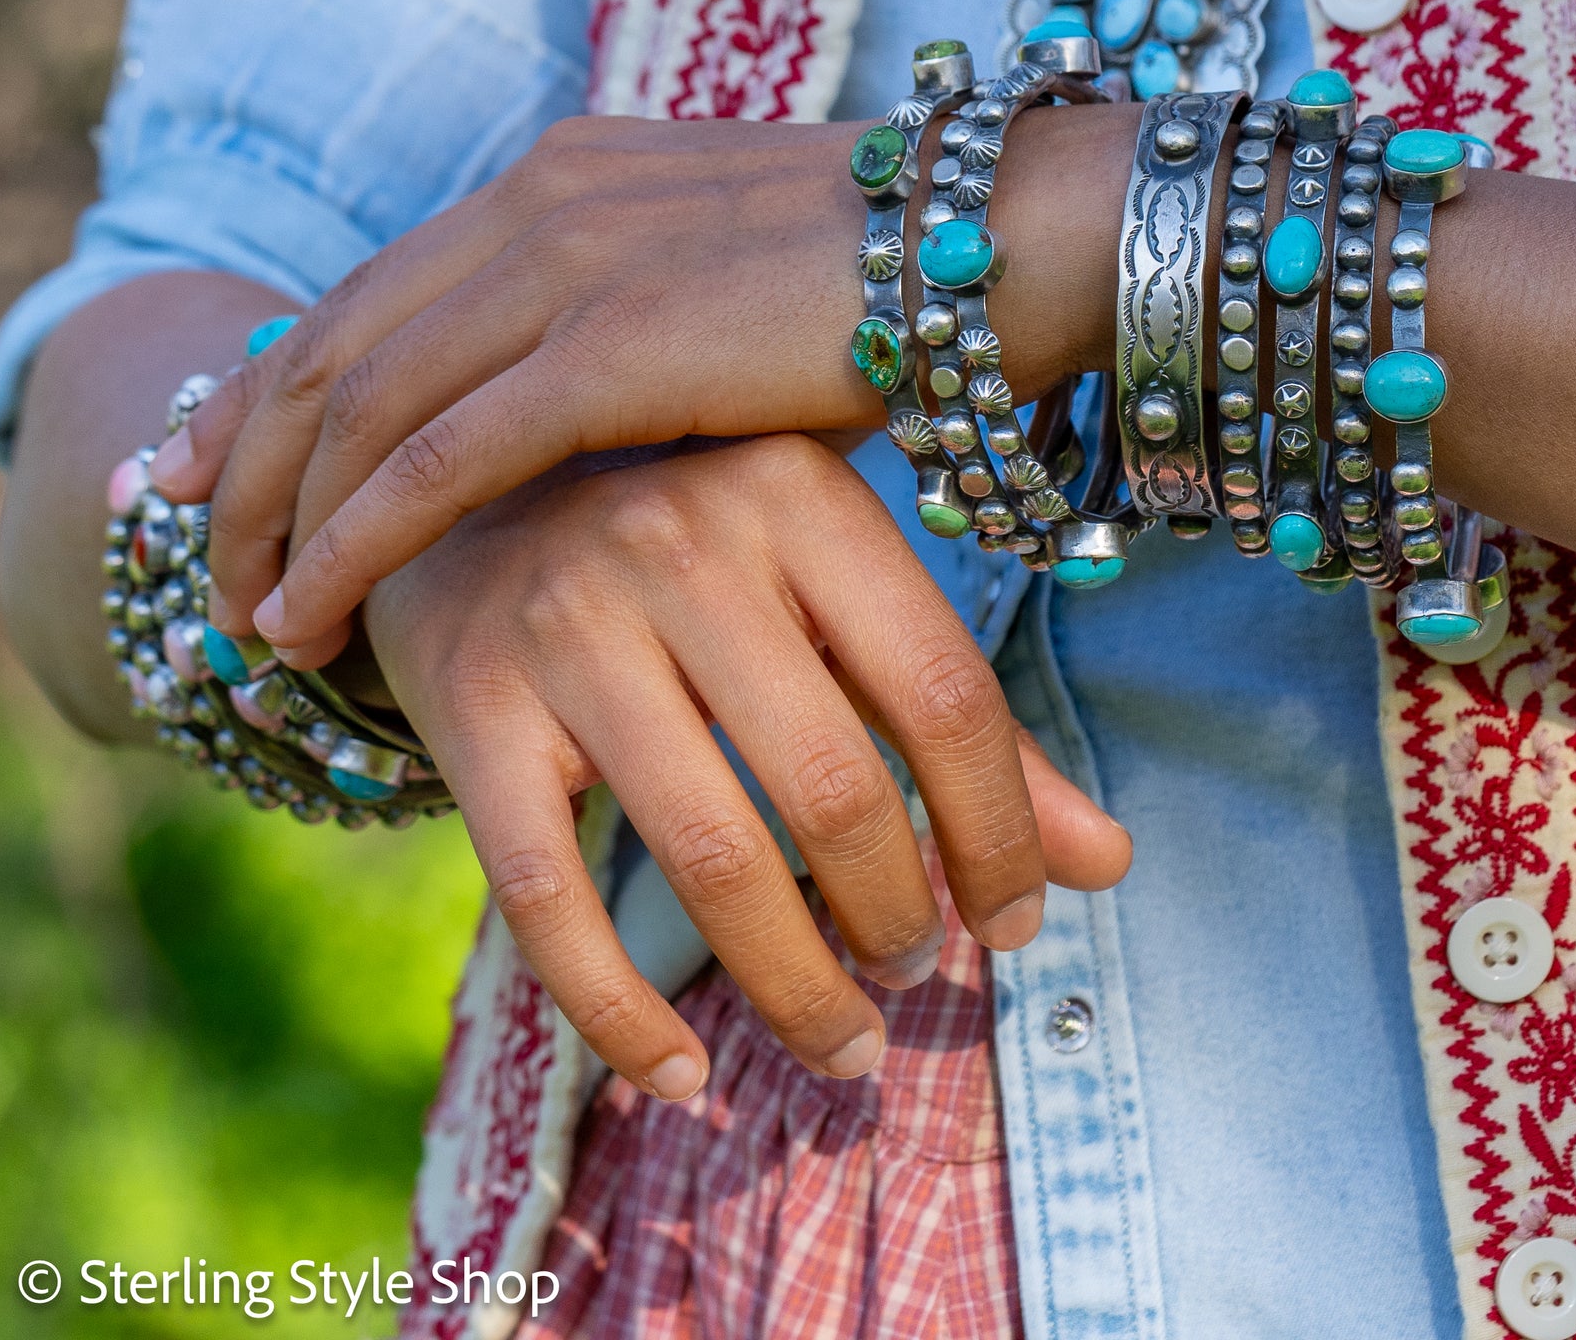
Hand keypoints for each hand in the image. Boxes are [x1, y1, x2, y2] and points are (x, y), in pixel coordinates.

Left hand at [150, 108, 1134, 662]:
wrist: (1000, 241)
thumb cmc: (894, 285)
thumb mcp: (726, 288)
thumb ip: (636, 327)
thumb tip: (597, 419)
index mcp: (566, 176)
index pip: (383, 285)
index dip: (288, 381)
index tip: (229, 461)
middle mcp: (541, 198)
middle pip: (338, 336)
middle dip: (248, 453)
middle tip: (197, 545)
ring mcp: (569, 261)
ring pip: (362, 401)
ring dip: (284, 513)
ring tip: (248, 610)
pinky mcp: (608, 344)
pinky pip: (436, 455)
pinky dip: (355, 538)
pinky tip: (312, 607)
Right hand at [363, 432, 1130, 1096]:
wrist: (465, 500)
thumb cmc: (696, 559)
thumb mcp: (833, 597)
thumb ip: (958, 720)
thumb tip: (1109, 863)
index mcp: (800, 495)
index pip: (942, 691)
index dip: (1000, 832)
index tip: (1015, 922)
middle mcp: (683, 539)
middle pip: (832, 787)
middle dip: (895, 918)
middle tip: (911, 971)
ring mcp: (567, 619)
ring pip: (707, 856)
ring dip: (793, 988)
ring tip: (844, 1043)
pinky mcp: (469, 703)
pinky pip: (547, 900)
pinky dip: (620, 1019)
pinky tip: (680, 1080)